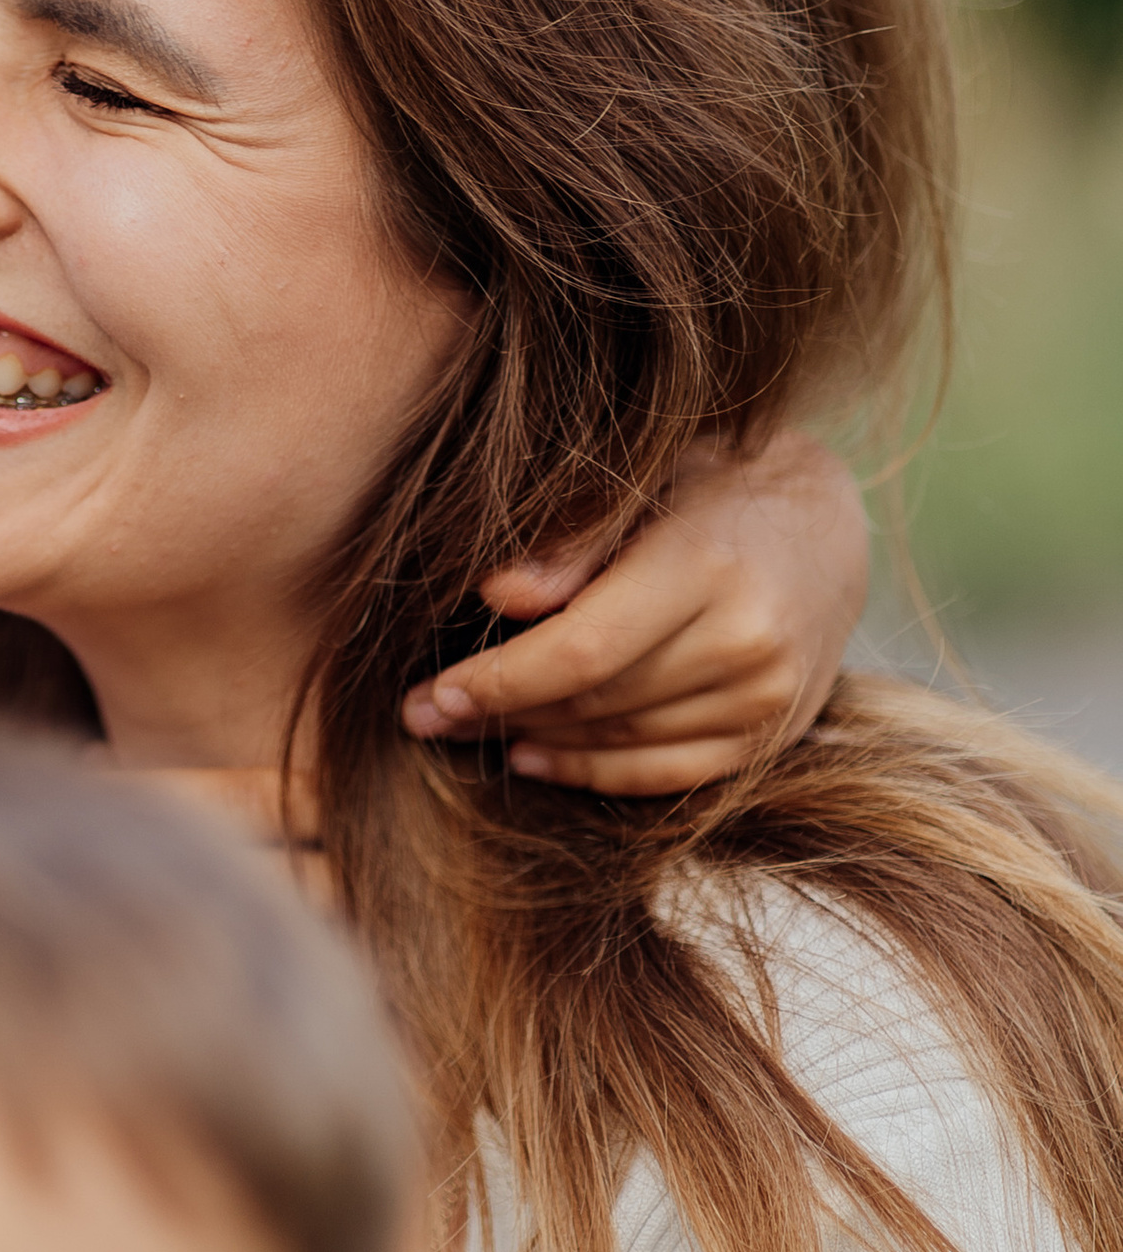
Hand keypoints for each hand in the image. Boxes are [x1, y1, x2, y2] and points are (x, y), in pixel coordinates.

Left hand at [401, 428, 865, 797]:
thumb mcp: (643, 479)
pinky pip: (665, 773)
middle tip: (425, 713)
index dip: (497, 681)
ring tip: (471, 727)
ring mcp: (769, 699)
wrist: (826, 526)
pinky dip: (593, 771)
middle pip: (596, 700)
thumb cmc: (708, 489)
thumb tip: (497, 594)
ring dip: (538, 740)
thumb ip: (574, 536)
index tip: (429, 692)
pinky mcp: (772, 736)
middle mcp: (748, 641)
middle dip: (500, 711)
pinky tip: (534, 757)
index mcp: (706, 566)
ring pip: (623, 740)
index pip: (581, 650)